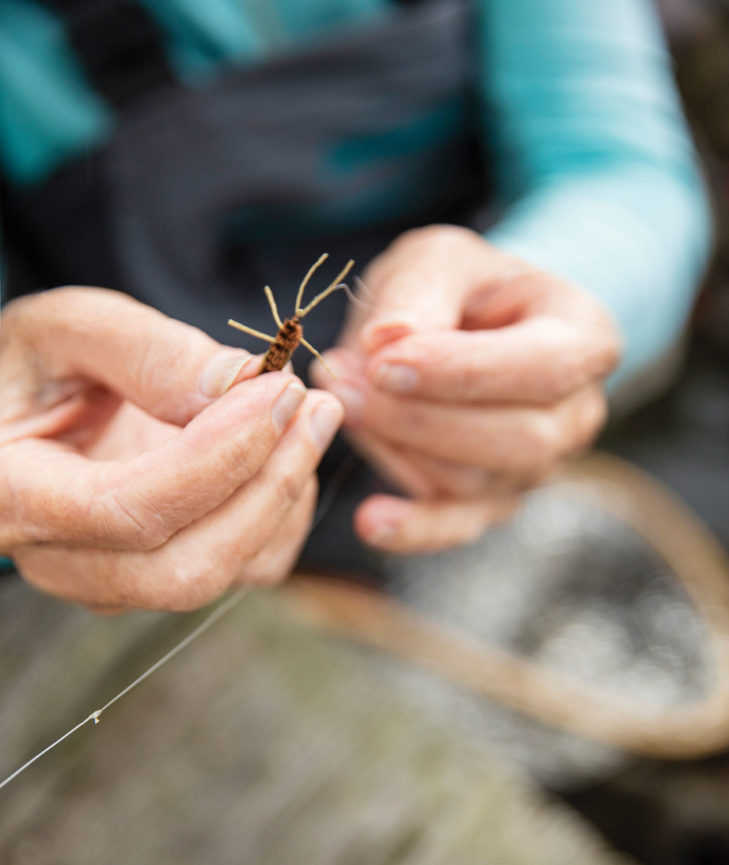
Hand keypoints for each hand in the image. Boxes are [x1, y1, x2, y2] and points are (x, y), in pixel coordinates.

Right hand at [0, 287, 342, 610]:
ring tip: (305, 413)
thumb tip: (237, 383)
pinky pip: (245, 569)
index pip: (128, 510)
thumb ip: (143, 349)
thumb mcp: (62, 329)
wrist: (18, 414)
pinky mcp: (159, 577)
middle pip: (186, 569)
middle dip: (268, 488)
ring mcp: (112, 581)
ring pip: (226, 574)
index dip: (218, 458)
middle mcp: (61, 561)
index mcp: (13, 496)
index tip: (278, 390)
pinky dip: (283, 513)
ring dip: (285, 495)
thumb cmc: (30, 367)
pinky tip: (284, 450)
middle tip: (314, 406)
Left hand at [311, 226, 619, 552]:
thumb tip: (386, 340)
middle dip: (420, 418)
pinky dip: (414, 529)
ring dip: (397, 448)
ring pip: (475, 481)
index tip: (382, 361)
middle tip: (342, 384)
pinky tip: (370, 521)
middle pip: (516, 438)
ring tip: (338, 401)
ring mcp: (537, 466)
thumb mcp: (440, 258)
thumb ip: (419, 292)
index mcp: (585, 339)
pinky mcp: (493, 502)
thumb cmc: (458, 286)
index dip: (462, 372)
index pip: (542, 368)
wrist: (461, 325)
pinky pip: (458, 526)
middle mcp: (575, 413)